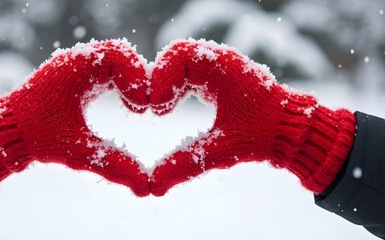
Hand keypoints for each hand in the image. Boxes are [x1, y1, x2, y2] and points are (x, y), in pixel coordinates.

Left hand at [0, 40, 149, 201]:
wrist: (5, 131)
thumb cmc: (35, 137)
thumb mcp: (76, 150)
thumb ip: (112, 164)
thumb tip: (144, 186)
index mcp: (76, 68)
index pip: (119, 56)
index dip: (138, 78)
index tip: (142, 105)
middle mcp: (78, 61)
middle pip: (121, 55)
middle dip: (137, 79)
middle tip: (142, 106)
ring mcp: (78, 65)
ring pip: (116, 61)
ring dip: (130, 81)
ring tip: (135, 107)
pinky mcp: (79, 74)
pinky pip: (109, 69)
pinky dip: (122, 83)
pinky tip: (126, 103)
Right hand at [149, 40, 355, 195]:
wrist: (294, 130)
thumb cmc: (265, 134)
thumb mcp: (223, 149)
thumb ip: (187, 164)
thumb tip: (154, 186)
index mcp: (222, 67)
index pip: (178, 55)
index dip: (160, 78)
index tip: (156, 108)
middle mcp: (220, 62)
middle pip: (176, 56)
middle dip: (160, 80)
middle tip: (155, 108)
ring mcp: (219, 68)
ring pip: (181, 64)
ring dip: (167, 84)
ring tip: (163, 110)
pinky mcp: (218, 79)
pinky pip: (189, 73)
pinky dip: (176, 87)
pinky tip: (172, 106)